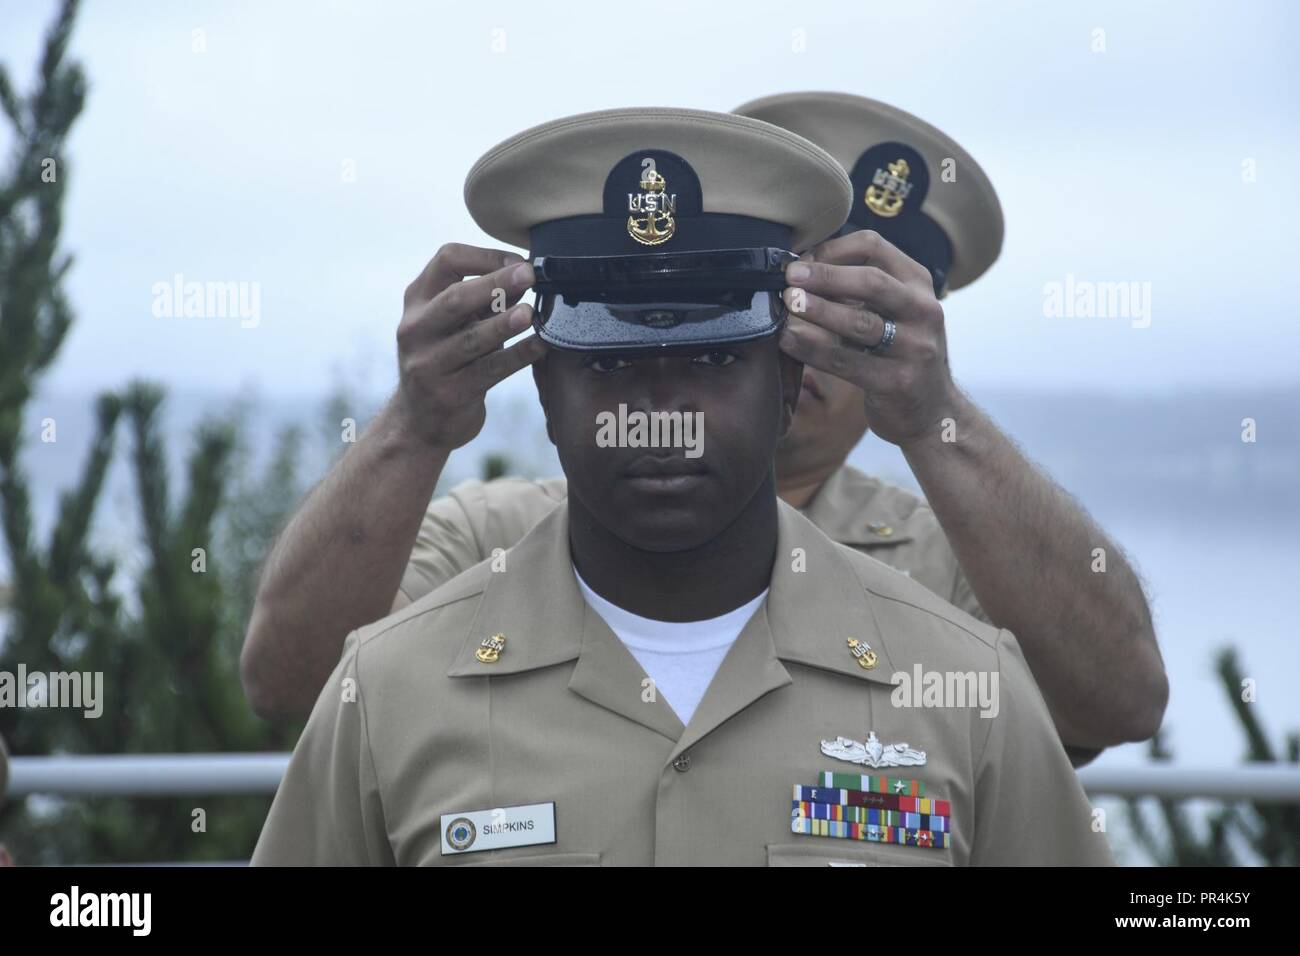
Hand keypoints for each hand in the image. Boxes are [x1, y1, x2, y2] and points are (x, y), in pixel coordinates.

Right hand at [394, 243, 545, 449]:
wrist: (419, 420)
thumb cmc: (446, 360)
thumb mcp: (457, 324)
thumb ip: (486, 301)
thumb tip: (524, 275)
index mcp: (418, 301)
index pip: (446, 261)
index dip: (484, 257)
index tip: (518, 262)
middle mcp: (417, 329)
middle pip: (455, 299)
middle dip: (495, 283)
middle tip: (529, 274)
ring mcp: (429, 363)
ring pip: (471, 339)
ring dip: (504, 324)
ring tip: (530, 314)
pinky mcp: (449, 394)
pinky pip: (488, 371)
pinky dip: (516, 357)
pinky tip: (539, 346)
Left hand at [779, 229, 959, 447]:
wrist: (933, 410)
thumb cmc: (900, 353)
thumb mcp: (893, 311)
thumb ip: (858, 290)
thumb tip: (800, 269)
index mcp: (918, 283)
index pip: (873, 247)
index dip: (831, 250)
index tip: (801, 262)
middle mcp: (923, 310)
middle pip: (871, 281)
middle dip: (824, 276)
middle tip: (789, 277)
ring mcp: (915, 348)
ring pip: (860, 322)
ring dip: (818, 309)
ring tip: (787, 303)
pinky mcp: (897, 382)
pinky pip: (847, 362)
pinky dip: (813, 350)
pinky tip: (788, 341)